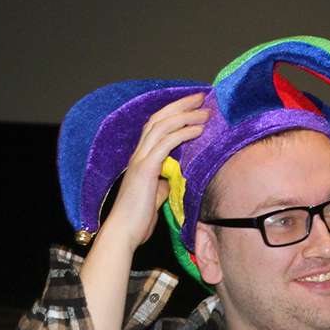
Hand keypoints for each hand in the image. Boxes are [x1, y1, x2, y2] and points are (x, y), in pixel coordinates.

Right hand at [90, 92, 207, 253]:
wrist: (123, 233)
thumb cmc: (137, 220)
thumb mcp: (153, 197)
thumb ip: (161, 183)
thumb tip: (170, 178)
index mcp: (139, 159)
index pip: (155, 126)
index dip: (173, 113)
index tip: (193, 106)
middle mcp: (138, 154)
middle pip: (159, 118)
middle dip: (181, 105)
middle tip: (201, 97)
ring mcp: (140, 159)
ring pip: (163, 125)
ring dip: (186, 115)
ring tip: (205, 111)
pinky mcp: (146, 168)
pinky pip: (167, 142)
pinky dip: (184, 132)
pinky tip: (199, 130)